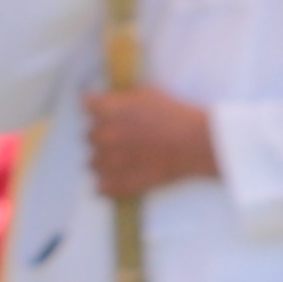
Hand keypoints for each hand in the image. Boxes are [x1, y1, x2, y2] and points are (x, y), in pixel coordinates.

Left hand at [78, 82, 219, 193]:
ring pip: (92, 162)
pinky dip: (107, 184)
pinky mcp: (119, 183)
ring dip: (103, 159)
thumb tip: (107, 102)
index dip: (96, 107)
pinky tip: (118, 178)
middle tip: (122, 136)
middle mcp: (102, 135)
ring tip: (123, 158)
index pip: (86, 105)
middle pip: (89, 135)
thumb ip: (121, 99)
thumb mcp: (147, 94)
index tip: (104, 111)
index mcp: (108, 111)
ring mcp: (109, 161)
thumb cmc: (175, 115)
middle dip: (102, 134)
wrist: (195, 143)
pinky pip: (101, 187)